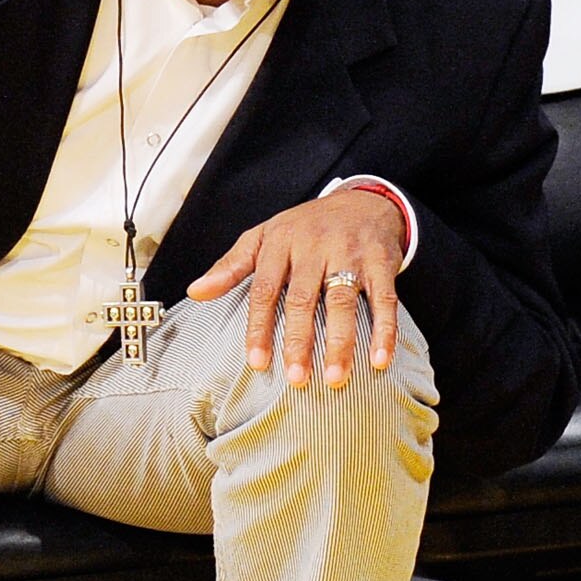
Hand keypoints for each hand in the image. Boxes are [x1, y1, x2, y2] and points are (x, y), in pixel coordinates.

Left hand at [185, 190, 405, 389]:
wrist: (361, 201)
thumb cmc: (304, 227)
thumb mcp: (263, 237)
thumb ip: (231, 267)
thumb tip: (195, 292)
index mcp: (280, 243)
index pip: (265, 291)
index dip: (260, 328)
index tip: (257, 362)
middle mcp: (315, 247)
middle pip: (303, 299)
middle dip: (300, 341)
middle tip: (297, 379)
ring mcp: (350, 253)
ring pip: (343, 301)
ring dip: (340, 342)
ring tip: (335, 378)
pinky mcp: (382, 262)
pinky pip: (385, 299)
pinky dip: (384, 331)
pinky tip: (380, 360)